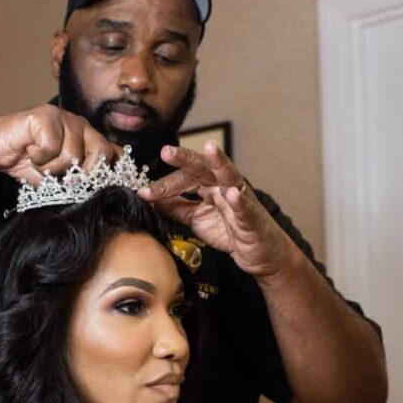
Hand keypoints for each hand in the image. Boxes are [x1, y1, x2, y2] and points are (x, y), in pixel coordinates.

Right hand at [0, 106, 119, 185]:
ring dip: (51, 168)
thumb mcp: (61, 179)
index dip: (110, 173)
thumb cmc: (28, 164)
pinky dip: (38, 158)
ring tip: (39, 162)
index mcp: (89, 139)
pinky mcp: (46, 115)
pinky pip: (52, 147)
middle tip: (60, 177)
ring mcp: (65, 118)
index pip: (116, 154)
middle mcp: (82, 126)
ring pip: (72, 155)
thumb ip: (83, 180)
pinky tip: (30, 151)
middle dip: (82, 174)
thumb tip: (104, 191)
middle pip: (102, 152)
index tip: (97, 187)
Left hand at [139, 140, 294, 277]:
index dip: (164, 185)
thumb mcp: (197, 219)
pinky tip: (233, 193)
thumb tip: (151, 199)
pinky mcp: (252, 218)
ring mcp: (241, 200)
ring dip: (219, 162)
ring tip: (209, 148)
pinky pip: (245, 207)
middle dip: (185, 159)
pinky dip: (240, 200)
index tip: (143, 192)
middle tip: (166, 151)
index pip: (184, 178)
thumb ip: (177, 207)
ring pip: (229, 177)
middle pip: (203, 168)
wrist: (259, 254)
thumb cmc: (230, 232)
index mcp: (209, 186)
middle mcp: (224, 187)